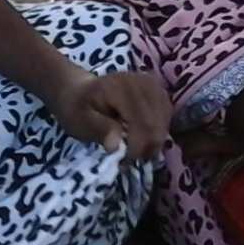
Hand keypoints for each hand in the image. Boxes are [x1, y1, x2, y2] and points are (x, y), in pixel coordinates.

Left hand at [45, 69, 171, 160]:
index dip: (137, 148)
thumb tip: (115, 146)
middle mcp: (142, 82)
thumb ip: (99, 130)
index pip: (142, 123)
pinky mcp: (159, 91)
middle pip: (157, 124)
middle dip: (146, 147)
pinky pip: (166, 117)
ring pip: (164, 122)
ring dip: (153, 141)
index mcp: (121, 87)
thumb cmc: (77, 108)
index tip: (123, 163)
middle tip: (129, 161)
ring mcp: (153, 85)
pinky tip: (142, 139)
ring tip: (134, 151)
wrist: (79, 92)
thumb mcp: (79, 120)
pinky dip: (157, 132)